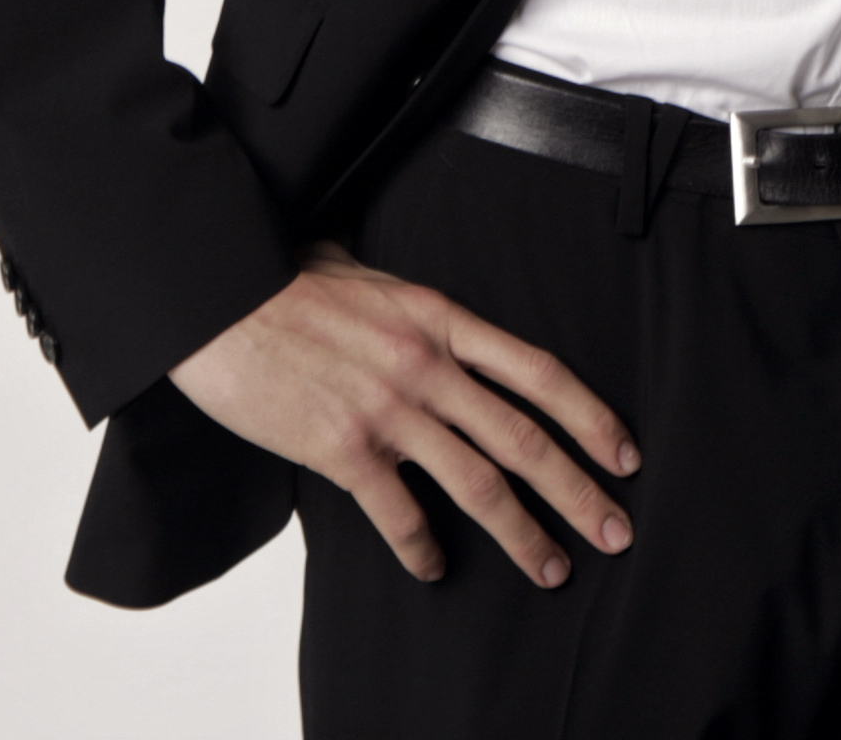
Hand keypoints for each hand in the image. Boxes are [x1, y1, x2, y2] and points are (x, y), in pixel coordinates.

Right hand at [169, 243, 638, 587]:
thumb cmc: (282, 280)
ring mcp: (388, 409)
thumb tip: (413, 306)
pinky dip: (422, 548)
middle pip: (524, 438)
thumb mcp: (363, 272)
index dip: (590, 416)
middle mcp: (427, 366)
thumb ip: (404, 301)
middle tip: (615, 531)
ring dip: (523, 533)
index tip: (623, 454)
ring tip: (550, 568)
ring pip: (478, 483)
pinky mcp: (343, 448)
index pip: (538, 372)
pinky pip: (399, 513)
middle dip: (578, 491)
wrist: (217, 298)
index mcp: (440, 318)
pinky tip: (434, 567)